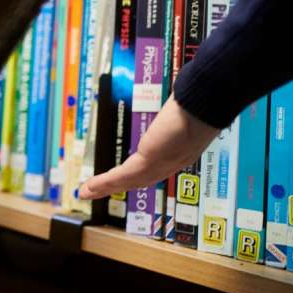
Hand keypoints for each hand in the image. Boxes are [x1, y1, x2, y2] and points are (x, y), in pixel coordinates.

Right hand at [79, 97, 220, 200]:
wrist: (205, 105)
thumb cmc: (198, 101)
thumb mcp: (183, 108)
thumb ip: (176, 110)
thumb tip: (177, 99)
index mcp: (180, 152)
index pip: (154, 169)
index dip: (136, 176)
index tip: (121, 179)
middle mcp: (171, 162)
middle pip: (138, 180)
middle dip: (116, 187)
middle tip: (97, 192)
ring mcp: (160, 164)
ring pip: (128, 181)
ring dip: (105, 188)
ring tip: (87, 192)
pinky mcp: (149, 161)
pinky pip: (122, 176)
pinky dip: (103, 184)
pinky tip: (89, 187)